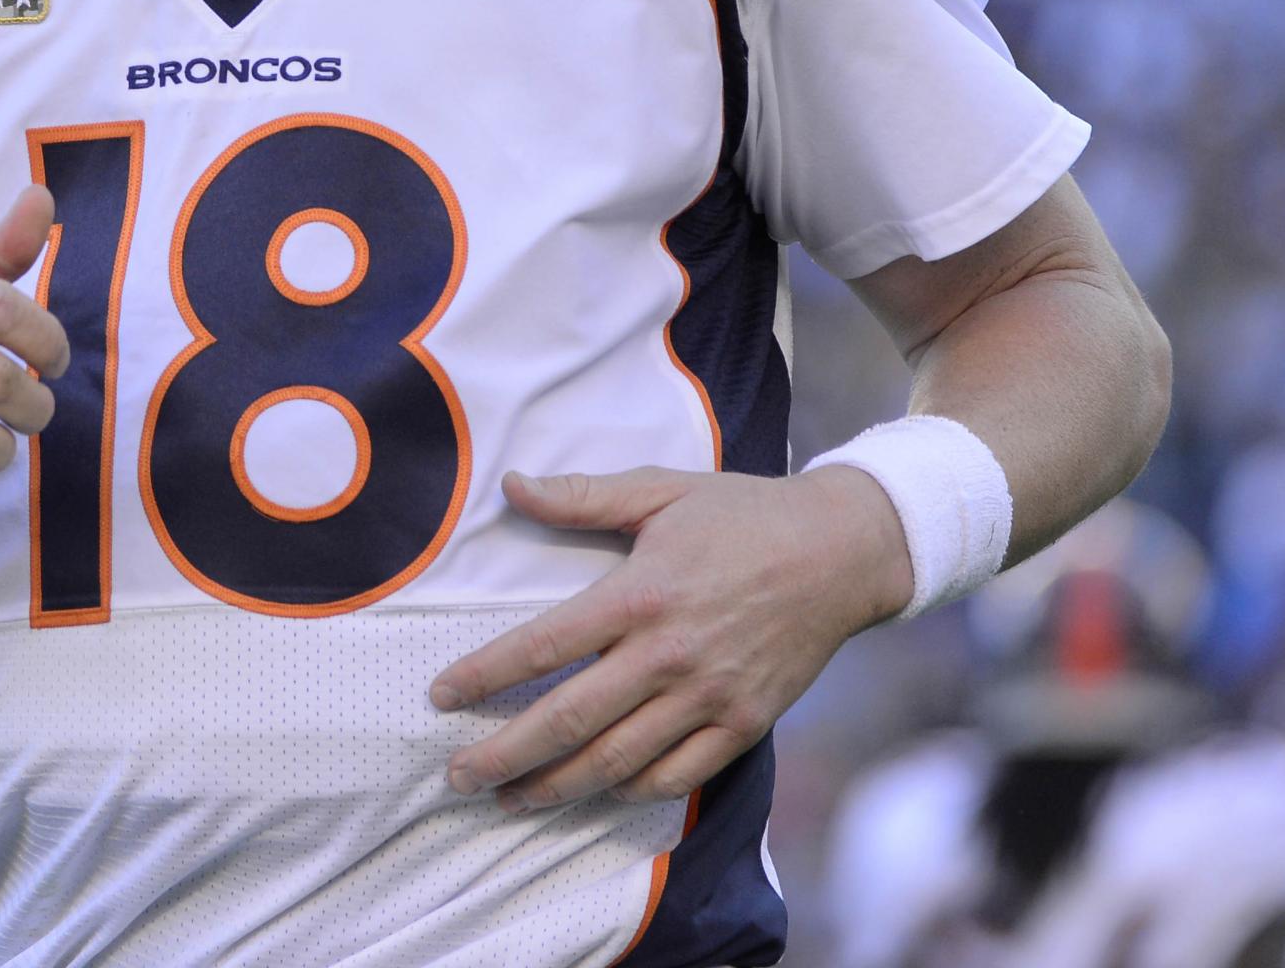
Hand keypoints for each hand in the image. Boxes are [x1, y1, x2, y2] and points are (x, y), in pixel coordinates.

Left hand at [428, 464, 912, 810]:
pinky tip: (597, 793)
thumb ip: (582, 496)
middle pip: (569, 721)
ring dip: (557, 787)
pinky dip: (631, 792)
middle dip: (505, 755)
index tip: (440, 696)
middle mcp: (669, 655)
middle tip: (456, 776)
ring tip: (510, 798)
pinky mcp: (744, 724)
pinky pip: (678, 776)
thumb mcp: (662, 490)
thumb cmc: (744, 515)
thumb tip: (510, 486)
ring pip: (618, 761)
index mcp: (640, 594)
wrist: (843, 551)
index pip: (543, 646)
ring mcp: (709, 697)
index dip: (485, 674)